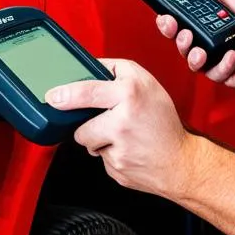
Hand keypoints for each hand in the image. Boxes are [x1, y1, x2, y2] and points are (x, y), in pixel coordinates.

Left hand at [46, 59, 195, 198]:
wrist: (181, 162)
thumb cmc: (164, 123)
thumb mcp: (148, 84)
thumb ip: (118, 72)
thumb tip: (90, 68)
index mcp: (131, 94)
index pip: (88, 90)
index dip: (66, 94)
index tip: (53, 97)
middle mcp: (123, 120)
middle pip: (82, 125)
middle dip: (89, 124)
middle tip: (107, 123)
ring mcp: (119, 147)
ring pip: (90, 142)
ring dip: (100, 140)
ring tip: (124, 137)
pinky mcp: (116, 166)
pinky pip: (101, 158)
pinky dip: (111, 154)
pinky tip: (128, 150)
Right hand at [157, 0, 234, 91]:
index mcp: (210, 13)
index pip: (179, 19)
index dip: (168, 21)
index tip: (167, 18)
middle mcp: (214, 35)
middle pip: (183, 45)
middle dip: (183, 42)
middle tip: (190, 36)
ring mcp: (224, 56)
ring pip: (199, 66)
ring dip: (208, 59)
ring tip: (225, 50)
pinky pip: (222, 78)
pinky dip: (233, 68)